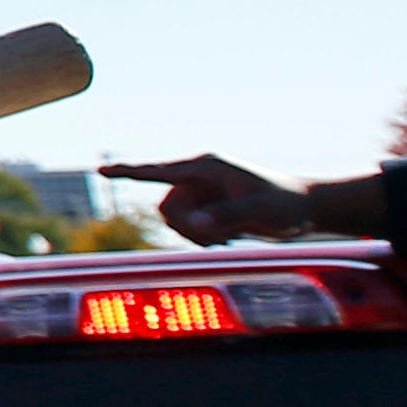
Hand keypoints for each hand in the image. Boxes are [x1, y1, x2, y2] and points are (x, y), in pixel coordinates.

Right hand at [109, 155, 314, 242]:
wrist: (305, 209)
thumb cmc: (286, 203)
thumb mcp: (259, 210)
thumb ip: (226, 217)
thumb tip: (194, 225)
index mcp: (205, 168)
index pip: (158, 171)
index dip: (129, 173)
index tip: (101, 171)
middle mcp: (199, 179)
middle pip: (166, 207)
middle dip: (186, 227)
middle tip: (218, 238)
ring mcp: (203, 194)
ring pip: (175, 220)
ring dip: (195, 235)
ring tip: (227, 237)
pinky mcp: (208, 209)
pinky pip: (187, 229)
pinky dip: (202, 238)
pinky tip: (227, 239)